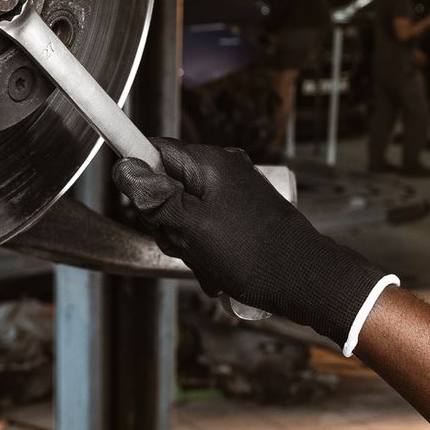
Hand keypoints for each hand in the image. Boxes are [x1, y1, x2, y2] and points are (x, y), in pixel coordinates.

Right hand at [112, 139, 389, 345]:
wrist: (306, 281)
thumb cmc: (251, 254)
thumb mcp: (190, 227)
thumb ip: (154, 197)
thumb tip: (123, 167)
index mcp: (210, 163)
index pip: (154, 148)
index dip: (138, 174)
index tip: (137, 203)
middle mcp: (224, 169)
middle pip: (168, 184)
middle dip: (166, 220)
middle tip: (181, 243)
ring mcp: (236, 192)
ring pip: (186, 212)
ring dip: (186, 242)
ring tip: (206, 263)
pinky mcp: (244, 213)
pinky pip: (208, 226)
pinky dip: (206, 249)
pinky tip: (217, 270)